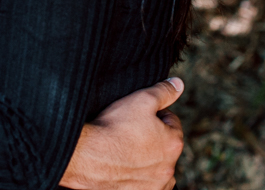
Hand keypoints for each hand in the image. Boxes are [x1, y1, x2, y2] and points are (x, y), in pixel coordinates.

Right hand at [60, 77, 184, 189]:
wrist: (86, 157)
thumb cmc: (113, 128)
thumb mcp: (141, 99)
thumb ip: (164, 92)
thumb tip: (178, 84)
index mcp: (174, 144)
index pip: (171, 122)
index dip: (154, 114)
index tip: (137, 114)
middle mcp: (169, 169)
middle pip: (163, 146)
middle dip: (152, 137)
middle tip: (129, 130)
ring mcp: (154, 186)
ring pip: (155, 167)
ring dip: (146, 159)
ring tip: (124, 149)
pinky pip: (145, 184)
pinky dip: (137, 176)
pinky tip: (123, 166)